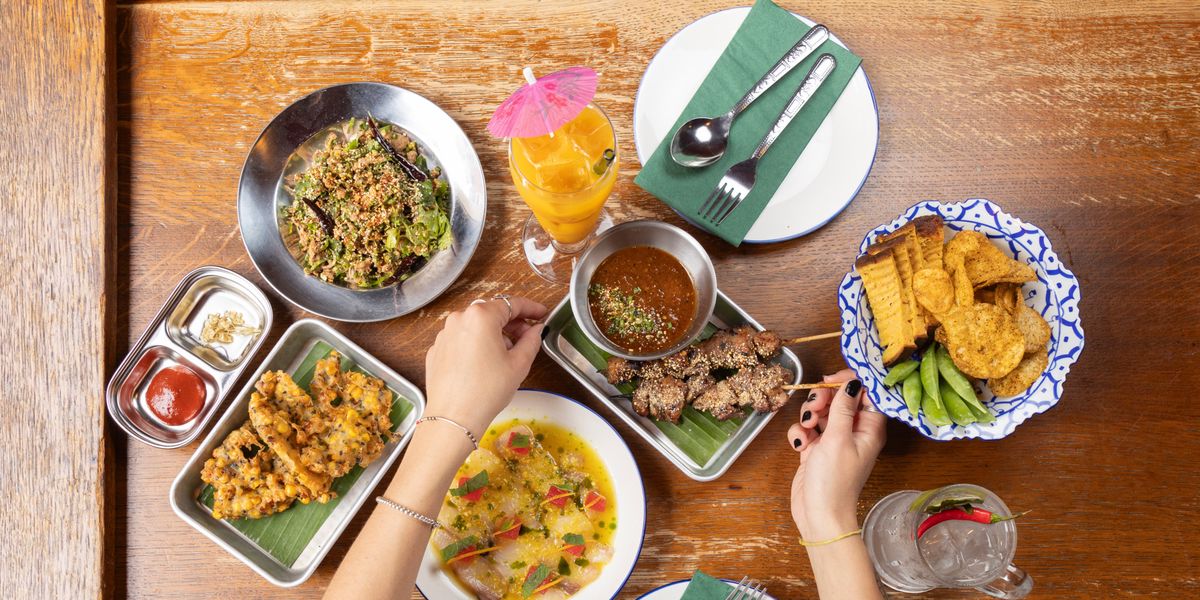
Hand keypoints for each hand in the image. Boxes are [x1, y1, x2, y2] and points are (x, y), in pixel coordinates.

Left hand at [424, 296, 547, 437]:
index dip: (531, 308)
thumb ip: (531, 340)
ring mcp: (444, 334)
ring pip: (475, 326)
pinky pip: (461, 340)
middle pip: (492, 313)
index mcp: (481, 317)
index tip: (541, 314)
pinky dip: (475, 345)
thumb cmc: (487, 391)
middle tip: (528, 337)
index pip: (512, 304)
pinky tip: (484, 364)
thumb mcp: (519, 364)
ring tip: (505, 356)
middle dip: (512, 323)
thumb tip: (536, 330)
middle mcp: (459, 319)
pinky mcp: (436, 350)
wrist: (454, 418)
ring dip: (493, 334)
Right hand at [786, 369, 885, 540]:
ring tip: (807, 427)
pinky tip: (800, 443)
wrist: (819, 515)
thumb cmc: (834, 480)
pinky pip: (808, 428)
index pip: (866, 393)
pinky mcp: (816, 448)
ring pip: (821, 411)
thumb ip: (843, 408)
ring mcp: (834, 440)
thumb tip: (852, 383)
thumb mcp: (839, 439)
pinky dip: (801, 431)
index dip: (850, 382)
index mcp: (869, 428)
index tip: (831, 380)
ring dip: (810, 414)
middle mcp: (853, 431)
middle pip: (840, 399)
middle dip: (824, 398)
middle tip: (815, 407)